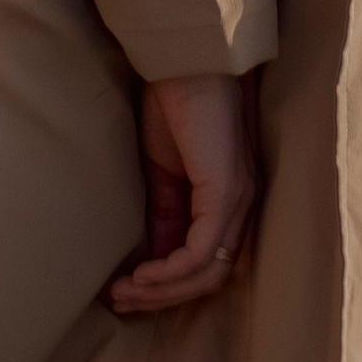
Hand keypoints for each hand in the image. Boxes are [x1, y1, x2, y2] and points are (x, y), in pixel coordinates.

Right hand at [107, 71, 257, 317]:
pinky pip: (199, 254)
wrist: (185, 60)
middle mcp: (242, 206)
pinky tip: (140, 275)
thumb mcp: (163, 169)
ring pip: (206, 275)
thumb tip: (149, 258)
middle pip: (208, 279)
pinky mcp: (225, 194)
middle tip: (119, 301)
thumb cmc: (175, 102)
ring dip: (161, 291)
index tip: (123, 292)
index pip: (204, 264)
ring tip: (123, 292)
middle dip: (161, 297)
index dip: (165, 286)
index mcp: (229, 200)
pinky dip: (168, 272)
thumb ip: (164, 212)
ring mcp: (237, 202)